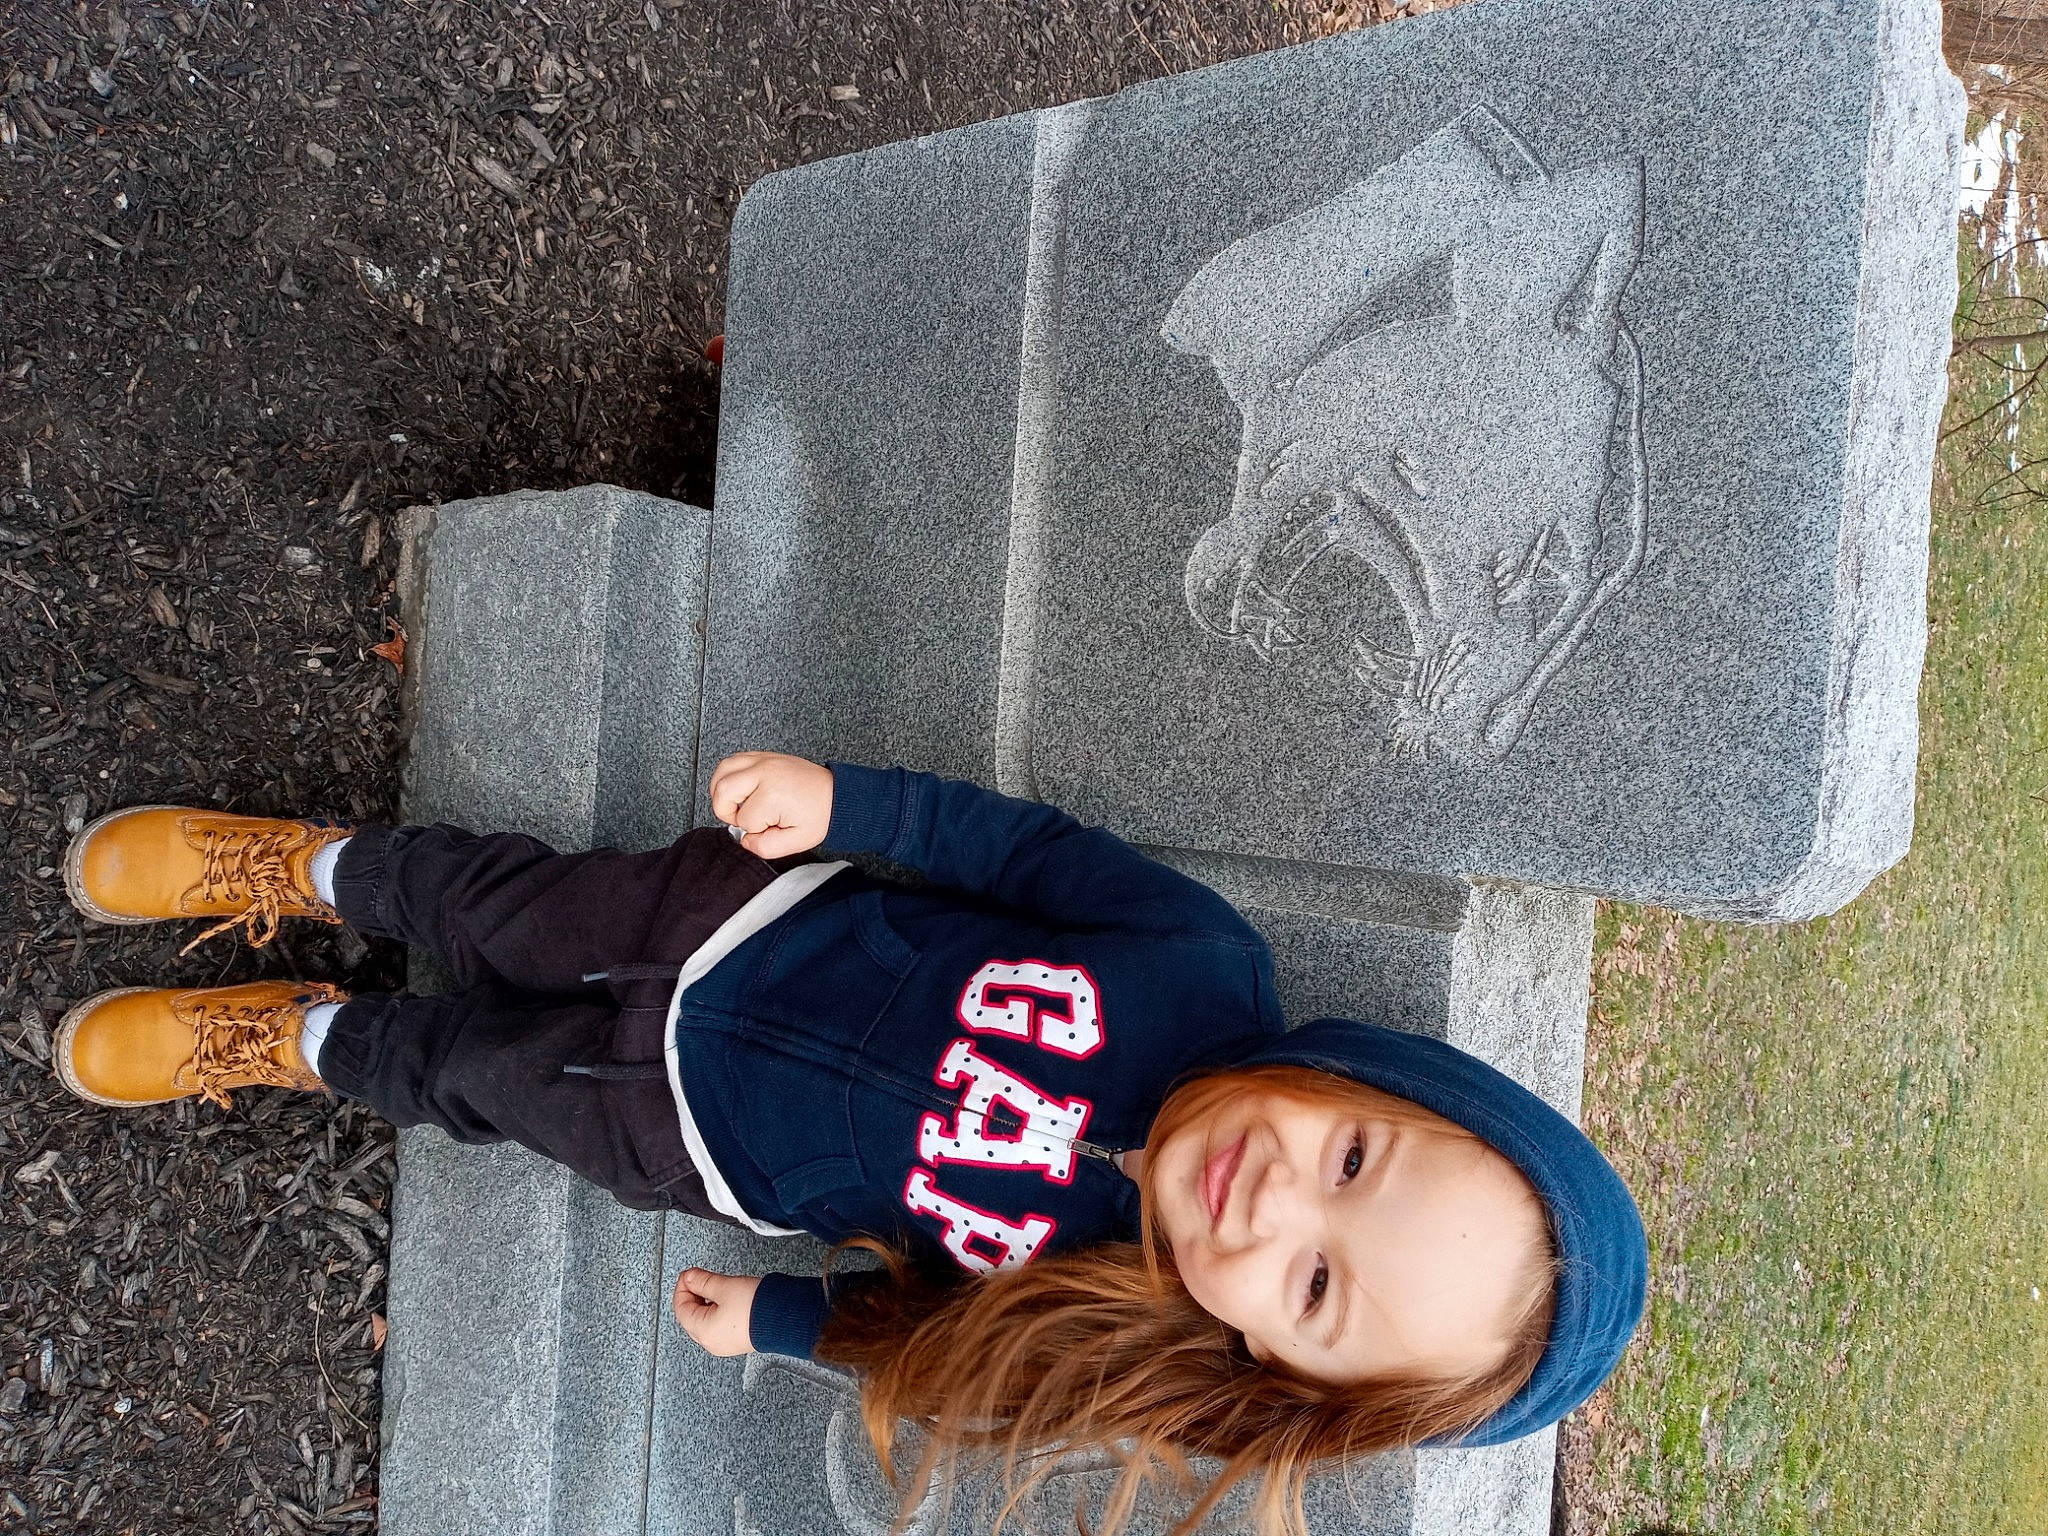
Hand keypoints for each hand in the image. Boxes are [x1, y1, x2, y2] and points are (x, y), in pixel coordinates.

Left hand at [672, 1267, 760, 1355]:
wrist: (785, 1318)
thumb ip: (702, 1281)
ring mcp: (724, 1344)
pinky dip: (716, 1311)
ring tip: (715, 1286)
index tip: (689, 1274)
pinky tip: (725, 1300)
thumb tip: (690, 1277)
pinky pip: (718, 1326)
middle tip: (699, 1278)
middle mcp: (711, 1342)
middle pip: (690, 1316)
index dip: (682, 1286)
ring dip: (705, 1302)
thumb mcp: (724, 1286)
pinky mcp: (736, 1341)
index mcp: (703, 1331)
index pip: (680, 1307)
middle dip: (693, 1294)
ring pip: (704, 1321)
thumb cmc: (758, 1307)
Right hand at [709, 752, 833, 858]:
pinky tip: (739, 789)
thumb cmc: (820, 814)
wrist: (837, 795)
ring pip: (722, 770)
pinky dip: (728, 775)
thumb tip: (744, 839)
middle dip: (726, 810)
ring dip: (721, 790)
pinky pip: (732, 760)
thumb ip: (764, 847)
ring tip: (736, 803)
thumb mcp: (796, 842)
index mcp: (773, 794)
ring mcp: (763, 760)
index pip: (742, 819)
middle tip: (742, 818)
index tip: (768, 827)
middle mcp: (765, 772)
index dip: (752, 830)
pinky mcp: (763, 755)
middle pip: (722, 790)